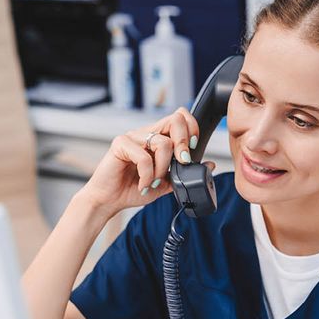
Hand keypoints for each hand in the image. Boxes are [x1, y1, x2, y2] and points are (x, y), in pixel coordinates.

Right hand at [78, 107, 215, 215]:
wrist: (109, 201)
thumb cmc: (133, 189)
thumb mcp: (165, 184)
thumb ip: (185, 173)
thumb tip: (209, 165)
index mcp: (157, 138)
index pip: (180, 118)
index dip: (192, 129)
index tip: (192, 151)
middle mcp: (146, 133)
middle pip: (175, 119)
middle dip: (184, 142)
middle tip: (182, 163)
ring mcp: (133, 137)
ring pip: (163, 143)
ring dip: (162, 168)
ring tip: (153, 182)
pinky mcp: (120, 144)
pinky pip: (144, 156)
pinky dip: (147, 175)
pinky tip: (142, 184)